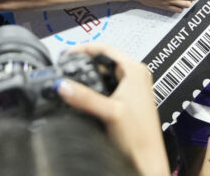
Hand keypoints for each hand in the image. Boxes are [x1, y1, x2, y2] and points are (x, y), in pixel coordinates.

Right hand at [57, 43, 169, 175]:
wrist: (147, 161)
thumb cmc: (139, 137)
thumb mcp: (108, 112)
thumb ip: (84, 97)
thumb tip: (62, 85)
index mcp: (135, 71)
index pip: (106, 48)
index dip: (84, 48)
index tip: (67, 53)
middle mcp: (136, 76)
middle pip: (104, 61)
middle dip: (84, 64)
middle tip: (65, 67)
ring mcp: (132, 88)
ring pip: (105, 74)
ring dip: (88, 77)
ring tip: (71, 80)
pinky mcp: (127, 101)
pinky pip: (107, 86)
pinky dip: (94, 87)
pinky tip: (83, 94)